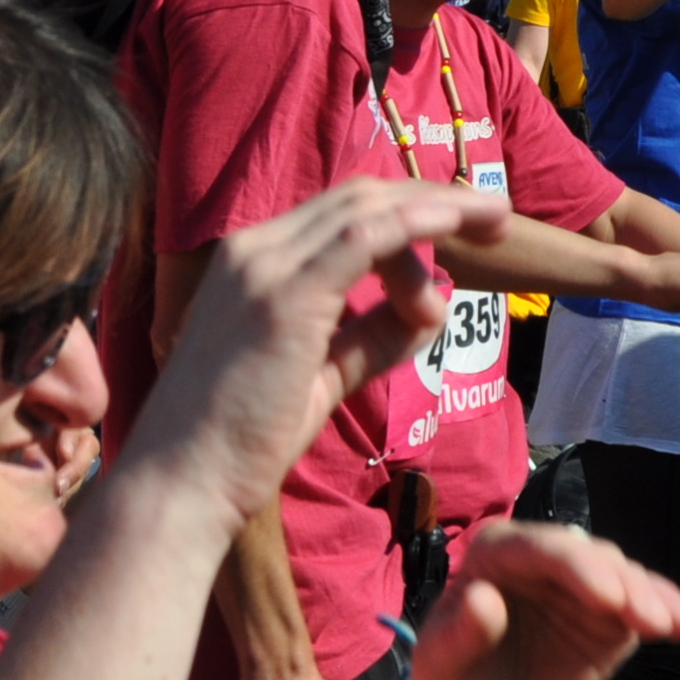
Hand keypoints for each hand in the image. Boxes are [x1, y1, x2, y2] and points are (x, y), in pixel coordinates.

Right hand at [134, 177, 499, 524]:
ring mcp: (264, 266)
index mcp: (253, 263)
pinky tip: (459, 228)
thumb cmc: (241, 443)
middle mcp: (253, 249)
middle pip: (359, 197)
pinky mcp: (284, 296)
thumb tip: (433, 310)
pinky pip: (365, 237)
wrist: (183, 482)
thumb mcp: (320, 376)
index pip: (340, 213)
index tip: (463, 230)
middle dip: (434, 198)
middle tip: (496, 217)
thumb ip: (370, 338)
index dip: (408, 211)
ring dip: (438, 210)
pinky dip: (418, 223)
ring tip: (491, 229)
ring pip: (367, 208)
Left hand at [394, 522, 679, 679]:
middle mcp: (541, 557)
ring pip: (622, 578)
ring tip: (676, 625)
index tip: (609, 600)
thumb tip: (483, 599)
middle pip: (590, 558)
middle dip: (624, 584)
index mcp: (495, 553)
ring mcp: (578, 585)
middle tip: (651, 620)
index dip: (578, 569)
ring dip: (652, 598)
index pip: (540, 551)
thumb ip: (460, 634)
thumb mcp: (440, 665)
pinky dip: (666, 611)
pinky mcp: (606, 616)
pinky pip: (640, 607)